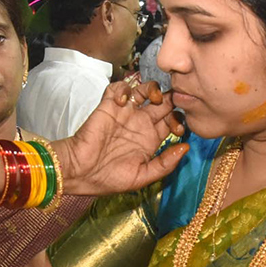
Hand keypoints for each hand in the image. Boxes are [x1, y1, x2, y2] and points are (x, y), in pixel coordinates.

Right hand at [53, 80, 187, 197]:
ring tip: (153, 97)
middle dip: (171, 100)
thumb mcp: (142, 177)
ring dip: (153, 88)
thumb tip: (185, 147)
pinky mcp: (108, 105)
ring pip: (145, 90)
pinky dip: (125, 88)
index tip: (179, 129)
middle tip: (172, 105)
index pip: (172, 121)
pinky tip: (125, 100)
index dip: (180, 120)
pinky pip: (120, 87)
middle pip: (163, 103)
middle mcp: (139, 124)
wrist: (79, 172)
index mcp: (149, 139)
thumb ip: (165, 164)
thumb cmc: (108, 179)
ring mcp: (125, 113)